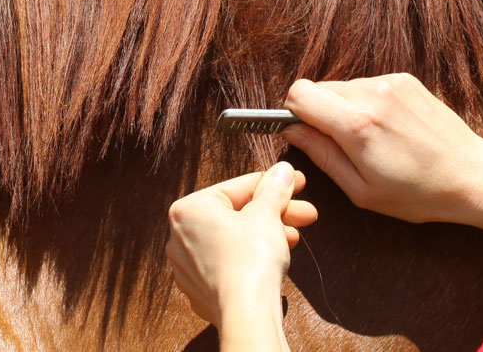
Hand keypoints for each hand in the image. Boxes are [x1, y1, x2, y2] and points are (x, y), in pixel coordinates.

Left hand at [165, 162, 316, 328]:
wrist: (246, 313)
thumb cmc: (251, 257)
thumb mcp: (267, 214)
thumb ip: (274, 188)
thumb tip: (283, 170)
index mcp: (187, 209)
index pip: (236, 188)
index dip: (272, 183)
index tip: (295, 181)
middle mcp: (178, 236)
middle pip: (235, 215)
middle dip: (273, 214)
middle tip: (304, 213)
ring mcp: (186, 266)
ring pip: (232, 240)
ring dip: (265, 235)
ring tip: (294, 237)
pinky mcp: (199, 290)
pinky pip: (226, 264)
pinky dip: (249, 258)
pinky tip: (275, 257)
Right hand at [281, 73, 482, 223]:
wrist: (471, 176)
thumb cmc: (417, 192)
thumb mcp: (360, 189)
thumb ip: (321, 155)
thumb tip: (291, 131)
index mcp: (357, 125)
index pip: (299, 94)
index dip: (291, 112)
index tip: (300, 131)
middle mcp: (372, 95)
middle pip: (316, 88)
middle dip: (317, 113)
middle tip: (337, 143)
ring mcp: (390, 83)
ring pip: (340, 87)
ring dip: (342, 108)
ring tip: (368, 139)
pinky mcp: (404, 79)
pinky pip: (365, 86)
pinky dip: (364, 103)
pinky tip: (385, 128)